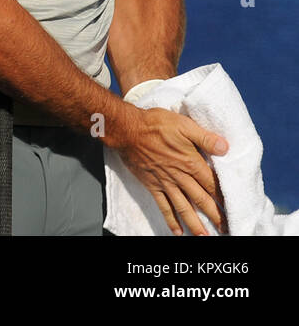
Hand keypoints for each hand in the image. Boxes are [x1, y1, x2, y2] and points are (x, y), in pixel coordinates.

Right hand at [115, 105, 228, 234]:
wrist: (127, 129)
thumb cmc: (155, 124)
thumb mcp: (183, 125)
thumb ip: (204, 137)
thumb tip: (226, 148)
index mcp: (191, 162)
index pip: (213, 184)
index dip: (225, 198)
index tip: (236, 210)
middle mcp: (180, 177)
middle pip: (202, 200)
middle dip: (216, 215)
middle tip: (227, 229)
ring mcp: (165, 183)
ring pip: (184, 207)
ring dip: (196, 224)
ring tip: (205, 237)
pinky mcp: (152, 185)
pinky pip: (163, 206)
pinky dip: (171, 220)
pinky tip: (177, 231)